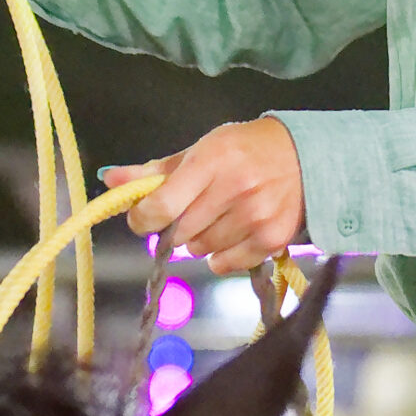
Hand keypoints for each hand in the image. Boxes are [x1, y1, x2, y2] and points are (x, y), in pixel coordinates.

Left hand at [107, 117, 304, 274]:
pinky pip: (224, 264)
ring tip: (217, 216)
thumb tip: (110, 180)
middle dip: (174, 226)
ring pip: (199, 250)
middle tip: (190, 210)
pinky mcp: (271, 240)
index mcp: (211, 160)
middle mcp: (235, 189)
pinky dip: (221, 254)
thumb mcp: (200, 151)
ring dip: (198, 239)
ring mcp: (255, 217)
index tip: (144, 216)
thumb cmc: (243, 151)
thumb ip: (153, 171)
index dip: (142, 218)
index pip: (161, 205)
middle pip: (178, 233)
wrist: (305, 158)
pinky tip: (233, 231)